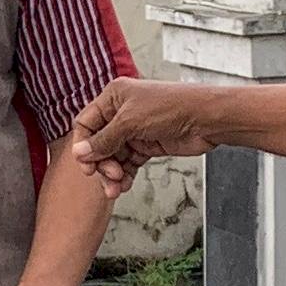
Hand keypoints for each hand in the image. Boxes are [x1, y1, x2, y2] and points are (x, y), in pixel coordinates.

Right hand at [69, 78, 223, 187]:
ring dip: (112, 174)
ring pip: (113, 156)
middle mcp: (122, 113)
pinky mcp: (148, 145)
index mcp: (114, 97)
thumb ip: (104, 140)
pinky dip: (125, 175)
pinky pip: (129, 163)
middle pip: (98, 144)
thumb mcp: (130, 122)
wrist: (205, 119)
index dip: (84, 146)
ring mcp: (135, 130)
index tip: (87, 166)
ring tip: (116, 188)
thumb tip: (79, 152)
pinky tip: (124, 185)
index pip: (86, 123)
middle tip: (110, 176)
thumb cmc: (172, 107)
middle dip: (102, 163)